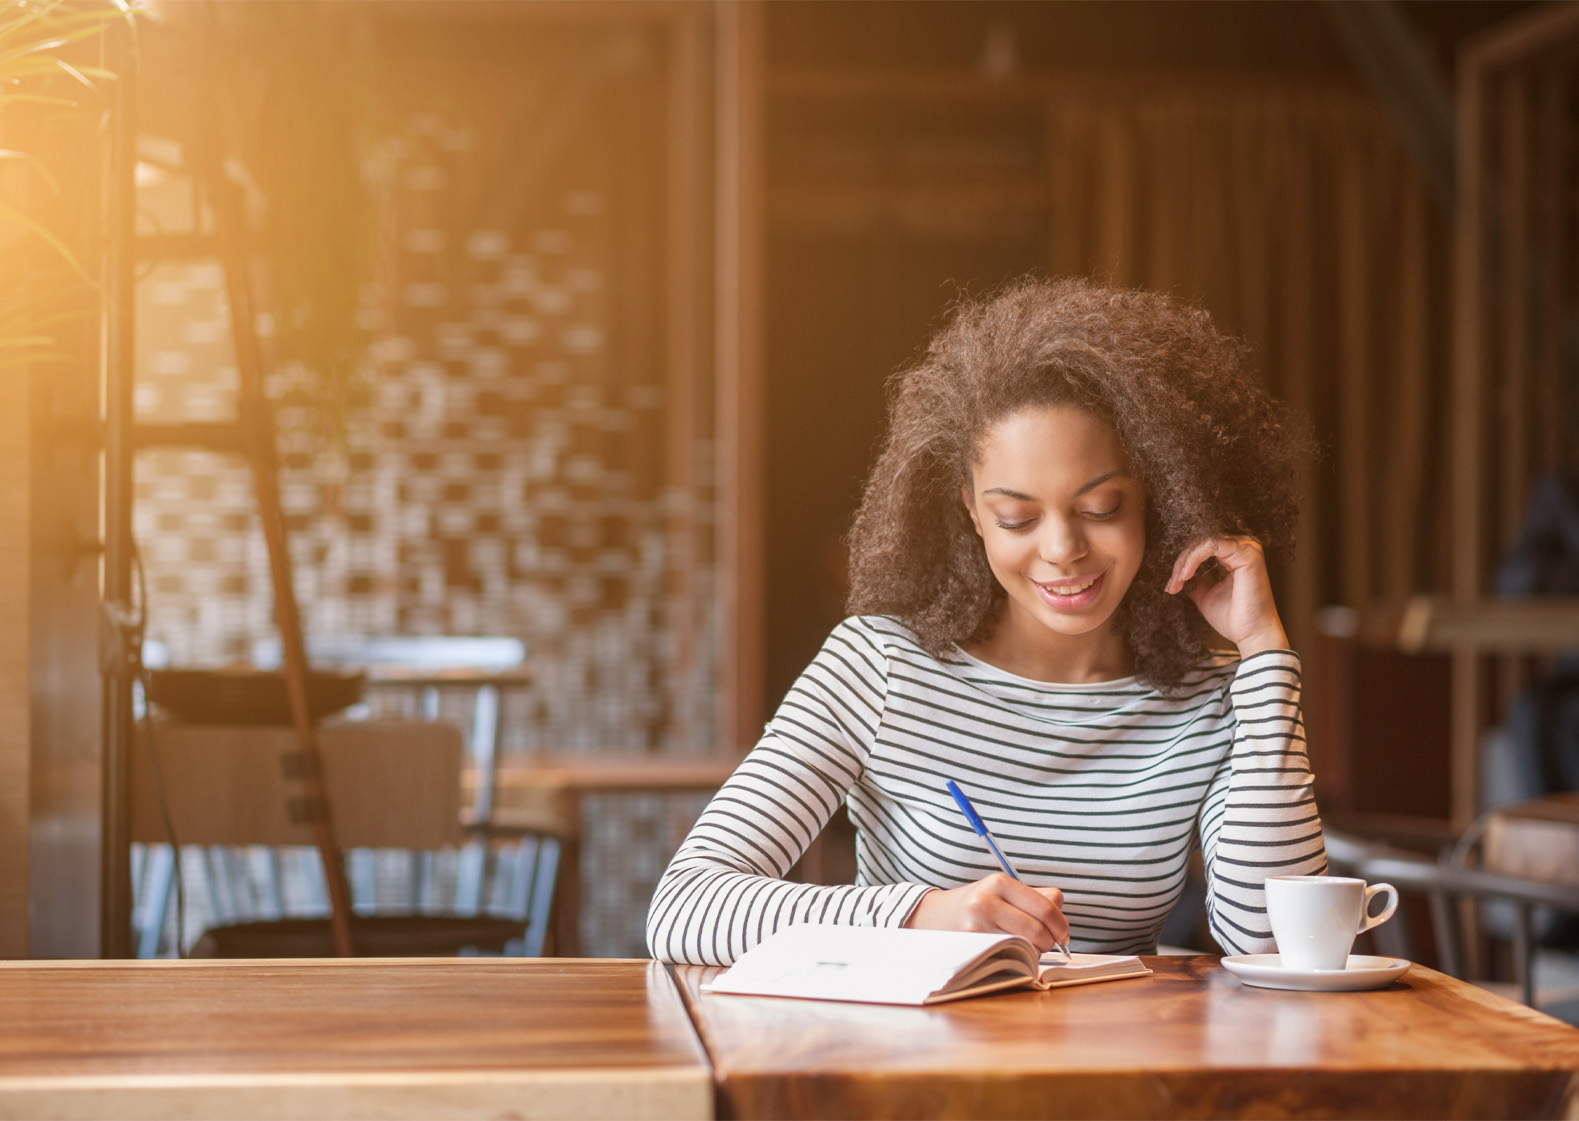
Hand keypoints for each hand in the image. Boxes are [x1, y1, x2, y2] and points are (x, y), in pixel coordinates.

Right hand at [904, 873, 1067, 951]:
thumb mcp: (1002, 891)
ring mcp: (977, 925)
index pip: (1045, 907)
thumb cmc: (976, 905)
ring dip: (1033, 952)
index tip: (1063, 935)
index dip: (1061, 925)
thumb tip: (1060, 908)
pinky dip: (1017, 958)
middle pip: (1038, 929)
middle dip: (1049, 942)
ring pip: (1026, 946)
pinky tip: (1009, 952)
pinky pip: (1009, 956)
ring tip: (1023, 945)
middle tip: (1045, 944)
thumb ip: (1035, 897)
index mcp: (999, 882)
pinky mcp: (972, 944)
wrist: (933, 916)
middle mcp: (987, 901)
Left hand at [1165, 535, 1289, 657]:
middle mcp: (1243, 549)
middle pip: (1201, 543)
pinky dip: (1193, 559)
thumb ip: (1196, 582)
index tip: (1172, 587)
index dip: (1183, 564)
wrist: (1253, 636)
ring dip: (1184, 562)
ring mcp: (1247, 549)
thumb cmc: (1234, 619)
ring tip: (1177, 582)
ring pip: (1203, 542)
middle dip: (1181, 563)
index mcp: (1236, 557)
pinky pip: (1210, 546)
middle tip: (1172, 585)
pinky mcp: (1247, 554)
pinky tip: (1186, 576)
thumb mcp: (1206, 596)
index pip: (1202, 548)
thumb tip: (1180, 575)